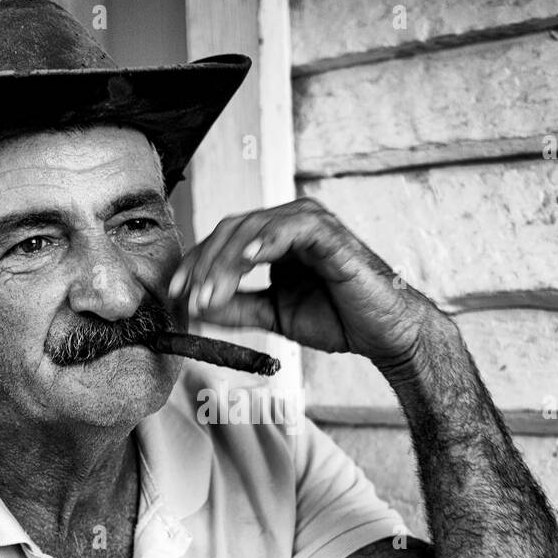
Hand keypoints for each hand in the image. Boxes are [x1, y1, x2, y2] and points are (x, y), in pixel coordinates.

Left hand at [166, 198, 436, 367]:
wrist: (382, 334)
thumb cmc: (336, 319)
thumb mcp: (273, 315)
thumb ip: (237, 308)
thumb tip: (195, 306)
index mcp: (276, 237)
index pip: (224, 241)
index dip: (195, 265)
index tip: (175, 294)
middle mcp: (290, 222)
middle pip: (231, 230)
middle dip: (203, 264)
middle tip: (187, 296)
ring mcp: (310, 222)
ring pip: (252, 228)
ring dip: (225, 261)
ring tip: (209, 294)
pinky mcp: (329, 232)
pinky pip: (289, 230)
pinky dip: (263, 242)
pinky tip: (244, 260)